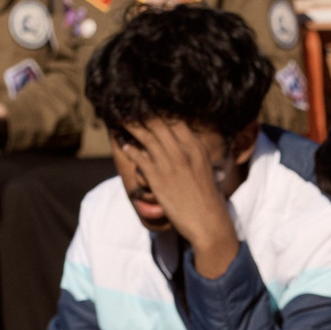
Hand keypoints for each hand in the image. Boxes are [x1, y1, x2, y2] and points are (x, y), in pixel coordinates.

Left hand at [126, 120, 243, 279]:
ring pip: (147, 137)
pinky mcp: (158, 179)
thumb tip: (181, 148)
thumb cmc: (207, 199)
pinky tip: (125, 146)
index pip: (176, 121)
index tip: (149, 107)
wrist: (209, 222)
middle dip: (142, 114)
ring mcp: (170, 165)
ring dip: (131, 126)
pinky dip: (130, 149)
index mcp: (196, 149)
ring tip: (121, 119)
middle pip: (159, 124)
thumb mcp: (204, 170)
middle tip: (130, 107)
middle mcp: (183, 152)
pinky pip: (139, 157)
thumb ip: (192, 155)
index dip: (161, 112)